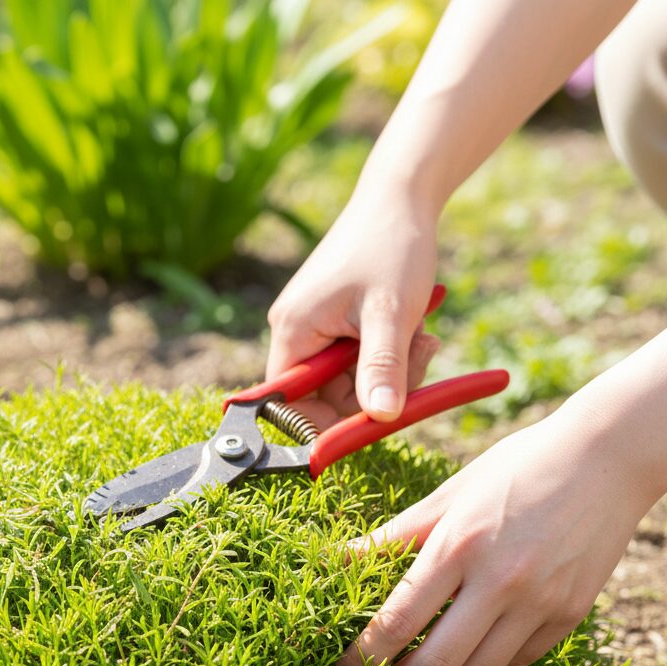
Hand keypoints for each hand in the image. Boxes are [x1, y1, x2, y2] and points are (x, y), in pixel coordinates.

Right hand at [267, 192, 440, 426]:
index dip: (326, 421)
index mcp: (293, 331)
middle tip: (418, 360)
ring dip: (391, 370)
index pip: (290, 402)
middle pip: (326, 395)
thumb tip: (381, 419)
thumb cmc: (392, 246)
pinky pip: (360, 359)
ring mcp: (316, 327)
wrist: (402, 197)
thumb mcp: (390, 314)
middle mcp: (296, 332)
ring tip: (422, 336)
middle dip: (375, 390)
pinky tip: (414, 328)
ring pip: (350, 379)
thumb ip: (382, 370)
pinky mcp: (336, 321)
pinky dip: (390, 353)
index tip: (373, 421)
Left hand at [334, 405, 651, 665]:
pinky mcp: (570, 615)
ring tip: (427, 663)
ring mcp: (540, 603)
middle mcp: (501, 581)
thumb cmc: (516, 468)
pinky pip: (517, 663)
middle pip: (438, 665)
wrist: (606, 458)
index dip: (363, 658)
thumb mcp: (448, 494)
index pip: (398, 621)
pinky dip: (487, 665)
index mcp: (459, 546)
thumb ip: (393, 535)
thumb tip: (339, 558)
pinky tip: (473, 644)